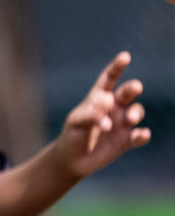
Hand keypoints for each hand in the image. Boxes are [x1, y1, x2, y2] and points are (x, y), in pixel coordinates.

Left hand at [52, 51, 148, 178]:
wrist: (72, 159)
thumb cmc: (72, 135)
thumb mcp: (76, 122)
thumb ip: (90, 115)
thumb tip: (109, 121)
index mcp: (98, 98)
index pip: (109, 79)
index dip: (117, 67)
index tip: (125, 56)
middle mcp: (113, 108)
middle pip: (127, 93)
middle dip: (132, 88)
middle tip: (135, 87)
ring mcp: (121, 123)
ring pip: (136, 112)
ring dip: (135, 113)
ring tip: (128, 119)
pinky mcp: (126, 140)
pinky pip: (139, 136)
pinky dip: (142, 135)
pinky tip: (141, 135)